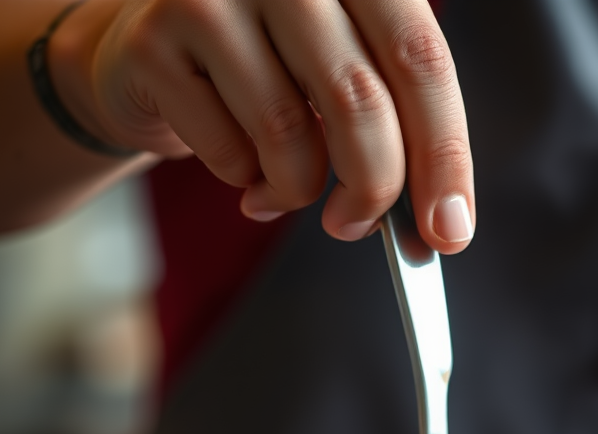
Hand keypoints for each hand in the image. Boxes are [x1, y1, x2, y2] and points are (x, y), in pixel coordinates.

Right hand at [50, 0, 474, 249]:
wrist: (148, 41)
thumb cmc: (266, 62)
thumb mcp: (342, 67)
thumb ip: (395, 120)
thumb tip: (442, 220)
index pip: (421, 61)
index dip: (444, 157)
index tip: (450, 230)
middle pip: (360, 102)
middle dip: (372, 189)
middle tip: (357, 225)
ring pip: (290, 134)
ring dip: (297, 191)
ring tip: (282, 188)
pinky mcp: (154, 38)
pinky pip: (227, 151)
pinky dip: (243, 182)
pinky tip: (237, 167)